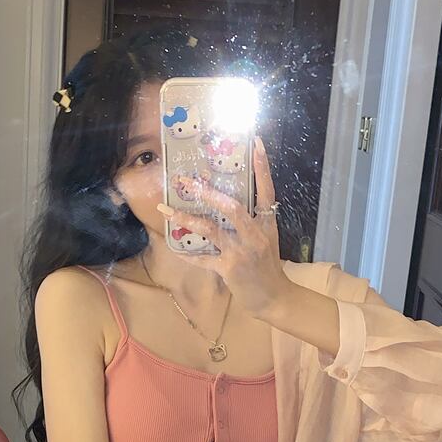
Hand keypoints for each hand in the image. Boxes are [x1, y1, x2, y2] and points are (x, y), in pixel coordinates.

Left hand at [156, 137, 292, 320]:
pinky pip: (203, 259)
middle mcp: (255, 234)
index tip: (255, 143)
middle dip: (208, 192)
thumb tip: (227, 203)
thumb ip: (251, 221)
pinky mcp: (229, 269)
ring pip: (211, 229)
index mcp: (266, 224)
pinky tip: (175, 249)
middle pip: (231, 207)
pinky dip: (188, 255)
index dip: (262, 167)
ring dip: (187, 218)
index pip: (266, 190)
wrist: (273, 298)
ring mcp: (241, 251)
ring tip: (167, 210)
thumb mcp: (266, 239)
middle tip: (187, 181)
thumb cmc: (267, 267)